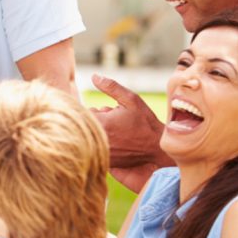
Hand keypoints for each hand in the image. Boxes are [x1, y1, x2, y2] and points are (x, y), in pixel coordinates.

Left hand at [90, 74, 171, 191]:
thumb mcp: (131, 100)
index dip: (94, 112)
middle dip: (94, 122)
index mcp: (100, 123)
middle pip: (83, 126)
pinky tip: (115, 144)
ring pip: (88, 138)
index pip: (81, 113)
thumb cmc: (144, 122)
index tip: (106, 114)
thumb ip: (111, 87)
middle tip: (113, 124)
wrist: (156, 148)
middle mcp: (96, 139)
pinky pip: (93, 149)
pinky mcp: (101, 161)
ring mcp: (98, 152)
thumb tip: (94, 76)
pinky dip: (100, 145)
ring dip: (97, 134)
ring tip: (115, 134)